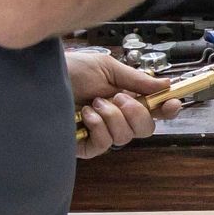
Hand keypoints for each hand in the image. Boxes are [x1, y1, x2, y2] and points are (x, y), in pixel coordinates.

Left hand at [65, 47, 181, 158]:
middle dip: (137, 113)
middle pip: (145, 129)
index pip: (153, 110)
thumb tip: (165, 86)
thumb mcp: (107, 68)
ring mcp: (100, 133)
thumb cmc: (71, 70)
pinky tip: (85, 114)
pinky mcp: (85, 145)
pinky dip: (98, 126)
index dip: (167, 109)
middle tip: (119, 98)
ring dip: (112, 116)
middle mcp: (115, 118)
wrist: (40, 78)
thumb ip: (136, 80)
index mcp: (124, 99)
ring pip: (125, 137)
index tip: (173, 102)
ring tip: (94, 103)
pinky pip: (104, 144)